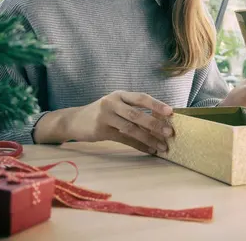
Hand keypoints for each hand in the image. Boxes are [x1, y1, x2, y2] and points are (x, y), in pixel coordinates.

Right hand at [35, 91, 173, 153]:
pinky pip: (124, 139)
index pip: (141, 97)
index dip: (156, 104)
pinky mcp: (101, 130)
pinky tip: (148, 150)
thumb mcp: (116, 105)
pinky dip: (138, 145)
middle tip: (169, 132)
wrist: (74, 120)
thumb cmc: (102, 113)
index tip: (171, 112)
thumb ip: (133, 109)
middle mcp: (112, 103)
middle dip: (155, 124)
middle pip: (137, 113)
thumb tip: (160, 120)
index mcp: (120, 95)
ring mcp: (105, 117)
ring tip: (162, 146)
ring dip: (149, 138)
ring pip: (131, 128)